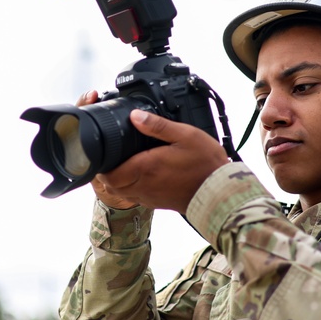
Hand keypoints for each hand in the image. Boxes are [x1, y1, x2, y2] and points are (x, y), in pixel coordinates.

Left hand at [98, 109, 229, 213]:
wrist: (220, 193)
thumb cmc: (205, 165)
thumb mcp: (185, 135)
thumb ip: (157, 125)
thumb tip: (134, 116)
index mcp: (145, 168)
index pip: (108, 173)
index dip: (100, 164)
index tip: (104, 150)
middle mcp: (143, 186)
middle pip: (111, 184)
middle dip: (106, 170)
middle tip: (111, 155)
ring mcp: (149, 197)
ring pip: (121, 192)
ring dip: (118, 179)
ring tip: (124, 162)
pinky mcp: (156, 203)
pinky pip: (135, 197)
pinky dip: (130, 186)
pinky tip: (140, 173)